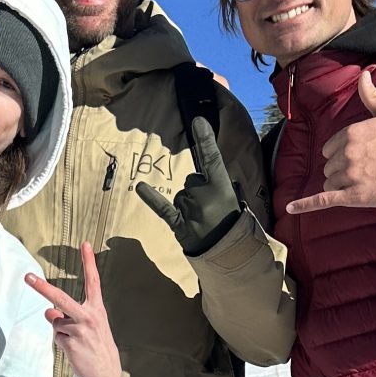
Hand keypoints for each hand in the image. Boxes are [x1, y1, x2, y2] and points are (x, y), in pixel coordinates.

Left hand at [26, 243, 121, 376]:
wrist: (105, 375)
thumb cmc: (97, 348)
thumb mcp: (89, 328)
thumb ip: (70, 315)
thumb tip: (49, 312)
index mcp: (97, 309)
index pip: (93, 282)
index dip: (89, 262)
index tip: (84, 245)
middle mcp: (89, 316)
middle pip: (61, 298)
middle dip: (42, 287)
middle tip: (27, 277)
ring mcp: (79, 329)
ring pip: (56, 322)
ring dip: (61, 332)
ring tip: (77, 342)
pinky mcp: (70, 343)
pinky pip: (56, 337)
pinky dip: (62, 343)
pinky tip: (75, 350)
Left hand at [137, 115, 240, 254]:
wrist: (229, 255)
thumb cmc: (232, 225)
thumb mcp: (233, 200)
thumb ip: (218, 185)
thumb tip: (203, 176)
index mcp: (221, 188)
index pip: (212, 159)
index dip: (205, 139)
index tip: (198, 121)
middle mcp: (203, 196)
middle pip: (191, 179)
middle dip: (198, 190)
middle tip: (210, 209)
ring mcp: (190, 210)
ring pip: (180, 195)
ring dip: (188, 203)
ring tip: (201, 220)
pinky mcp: (178, 224)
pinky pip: (162, 207)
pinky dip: (151, 198)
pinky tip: (141, 187)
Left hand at [285, 69, 375, 214]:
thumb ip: (370, 96)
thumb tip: (363, 75)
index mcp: (351, 133)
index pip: (329, 148)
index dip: (341, 153)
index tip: (359, 155)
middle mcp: (347, 154)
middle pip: (329, 166)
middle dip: (341, 169)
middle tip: (365, 169)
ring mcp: (349, 176)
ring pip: (329, 183)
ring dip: (341, 185)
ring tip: (363, 181)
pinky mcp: (352, 196)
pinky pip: (322, 200)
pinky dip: (305, 205)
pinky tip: (290, 207)